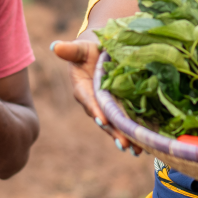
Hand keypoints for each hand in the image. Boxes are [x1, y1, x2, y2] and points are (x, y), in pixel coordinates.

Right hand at [52, 39, 140, 154]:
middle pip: (104, 119)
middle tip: (125, 144)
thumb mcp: (80, 48)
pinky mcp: (119, 108)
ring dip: (125, 137)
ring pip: (115, 125)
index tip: (103, 120)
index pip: (88, 100)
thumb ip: (70, 50)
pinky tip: (144, 145)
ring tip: (136, 150)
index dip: (95, 110)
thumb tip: (54, 46)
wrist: (100, 51)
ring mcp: (107, 107)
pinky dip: (133, 133)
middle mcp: (94, 102)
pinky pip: (125, 122)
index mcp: (82, 89)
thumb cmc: (88, 49)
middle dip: (114, 132)